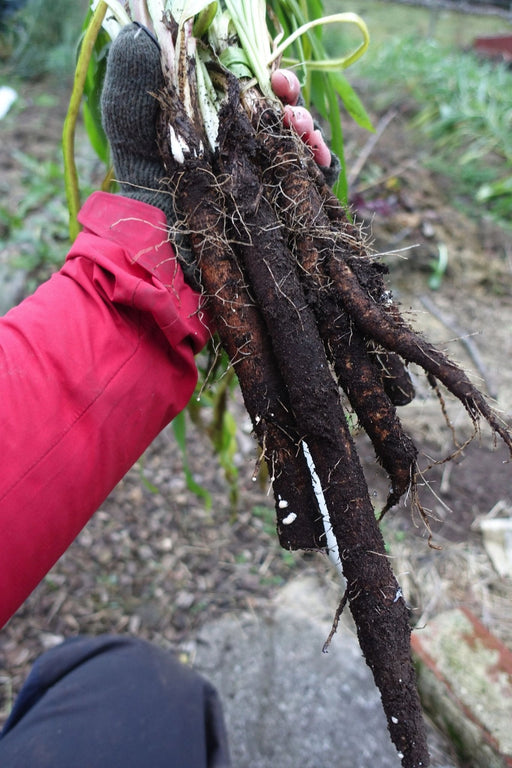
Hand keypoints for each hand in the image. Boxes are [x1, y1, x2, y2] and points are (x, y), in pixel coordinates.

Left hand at [101, 25, 335, 210]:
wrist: (153, 243)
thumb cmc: (140, 181)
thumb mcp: (128, 121)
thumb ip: (134, 72)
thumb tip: (145, 27)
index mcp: (219, 120)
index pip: (255, 90)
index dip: (271, 79)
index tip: (273, 77)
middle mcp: (245, 144)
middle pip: (284, 115)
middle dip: (293, 106)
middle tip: (289, 108)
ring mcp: (263, 175)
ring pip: (300, 144)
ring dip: (308, 133)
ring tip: (302, 134)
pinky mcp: (276, 205)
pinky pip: (309, 182)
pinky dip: (320, 167)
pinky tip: (320, 162)